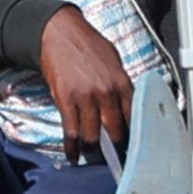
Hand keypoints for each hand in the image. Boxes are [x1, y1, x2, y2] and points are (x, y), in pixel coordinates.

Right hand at [40, 6, 132, 164]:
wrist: (59, 33)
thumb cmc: (87, 44)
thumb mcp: (113, 61)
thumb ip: (119, 85)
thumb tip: (123, 105)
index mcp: (122, 83)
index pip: (133, 118)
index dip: (133, 136)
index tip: (133, 147)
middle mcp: (106, 93)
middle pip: (114, 130)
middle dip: (115, 148)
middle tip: (115, 160)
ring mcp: (84, 98)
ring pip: (91, 134)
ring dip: (92, 150)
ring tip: (92, 158)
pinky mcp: (64, 100)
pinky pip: (70, 129)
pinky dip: (71, 146)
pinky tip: (73, 156)